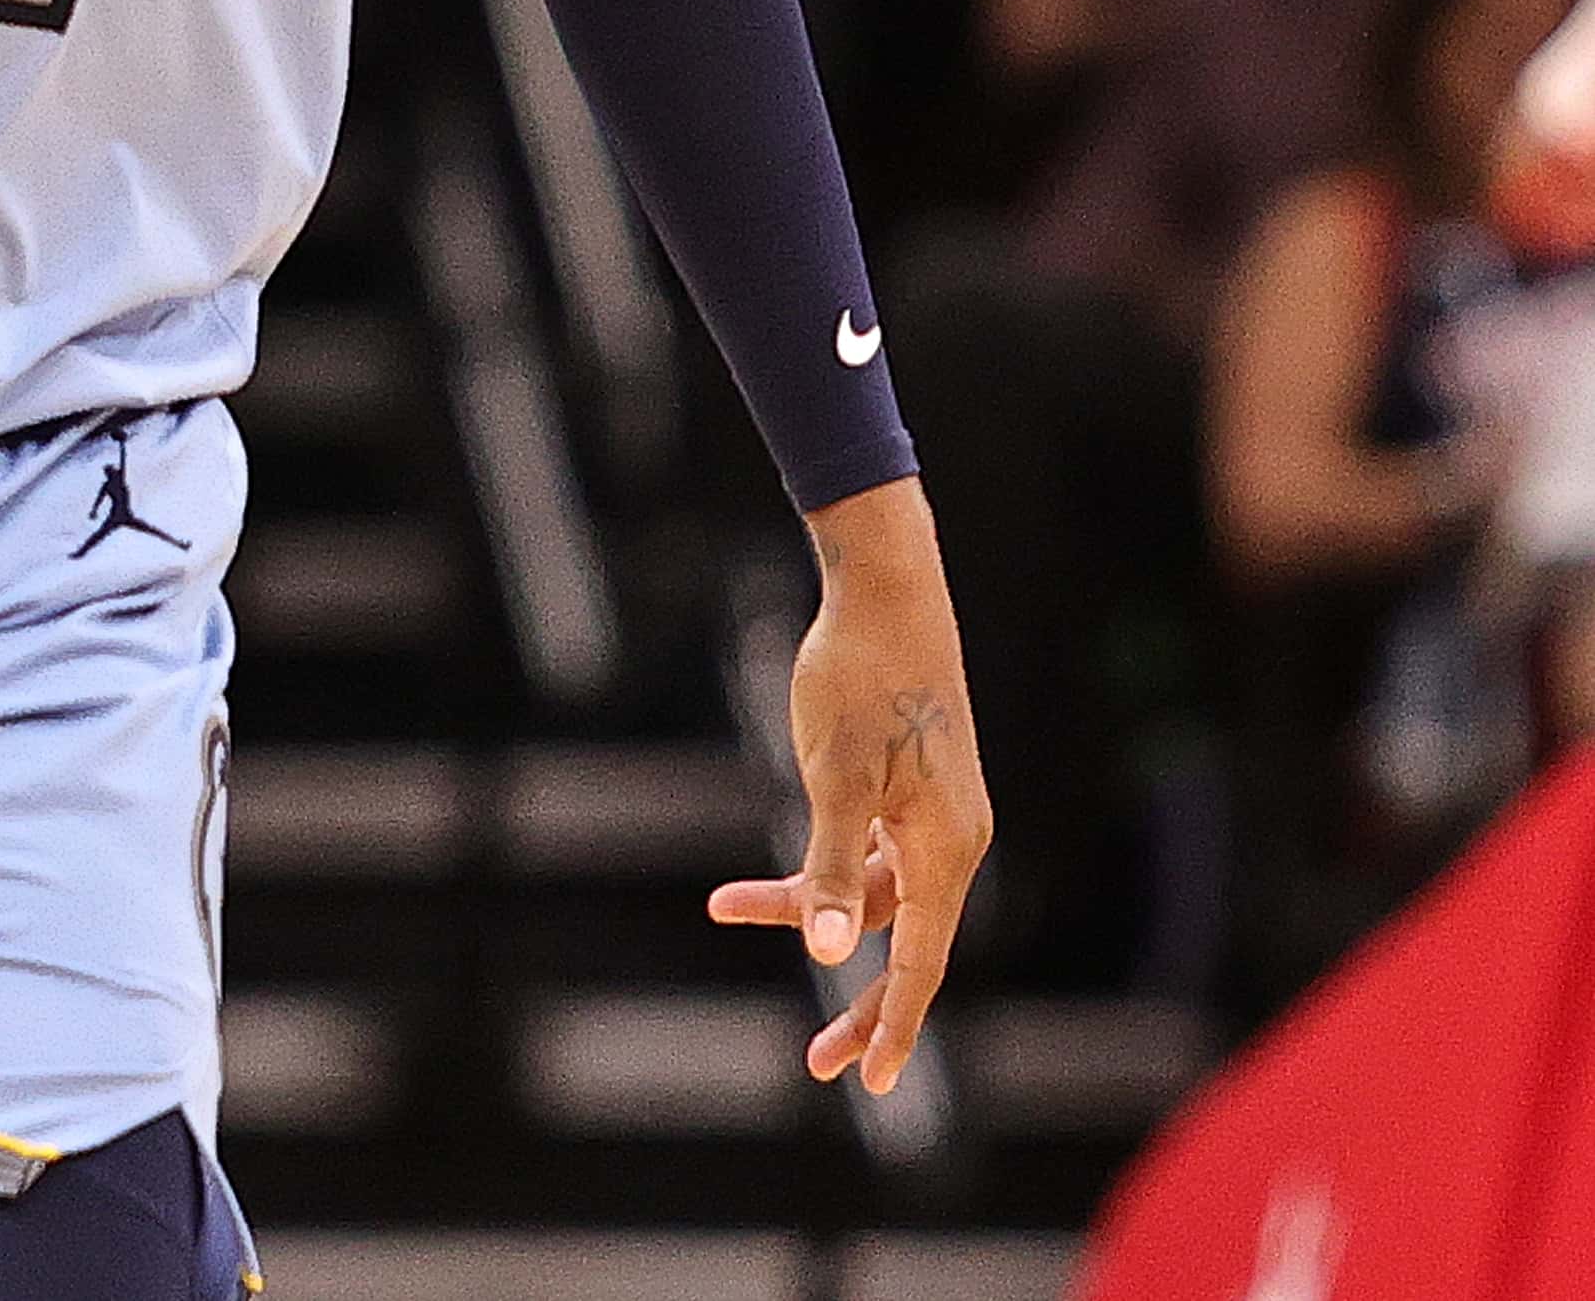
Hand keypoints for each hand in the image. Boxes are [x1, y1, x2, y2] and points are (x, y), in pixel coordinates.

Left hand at [709, 478, 990, 1095]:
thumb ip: (831, 868)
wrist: (882, 594)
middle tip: (817, 1063)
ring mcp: (928, 819)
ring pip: (872, 898)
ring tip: (728, 906)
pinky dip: (812, 871)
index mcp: (946, 850)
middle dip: (861, 1002)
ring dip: (809, 914)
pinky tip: (750, 882)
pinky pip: (862, 856)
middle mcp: (949, 843)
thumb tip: (828, 953)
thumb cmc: (861, 681)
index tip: (877, 1084)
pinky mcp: (902, 793)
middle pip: (905, 946)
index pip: (922, 961)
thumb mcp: (836, 778)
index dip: (897, 1024)